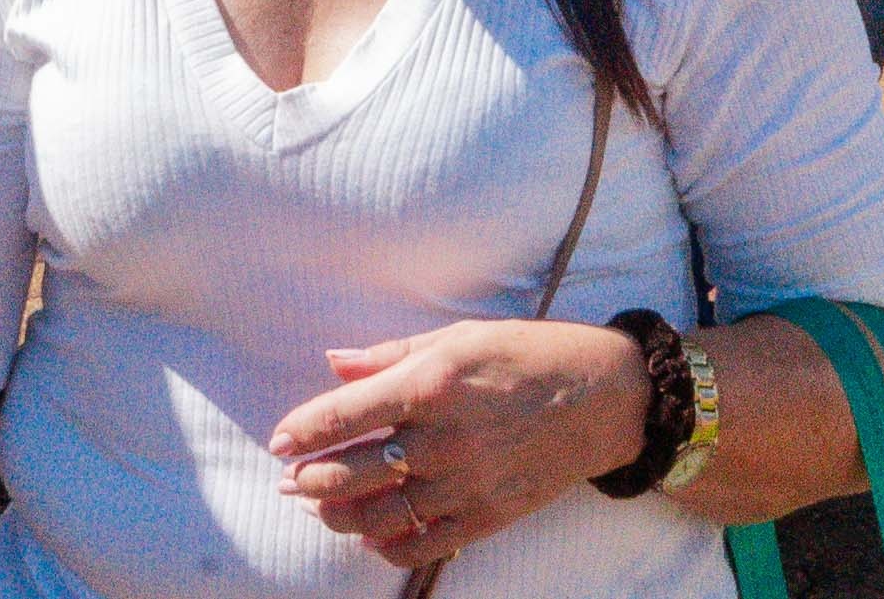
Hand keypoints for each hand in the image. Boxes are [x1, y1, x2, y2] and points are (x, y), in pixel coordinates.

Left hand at [270, 319, 648, 566]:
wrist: (604, 398)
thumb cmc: (528, 355)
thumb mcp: (459, 337)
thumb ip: (391, 354)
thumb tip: (333, 362)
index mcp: (432, 383)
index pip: (346, 414)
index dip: (303, 432)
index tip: (279, 442)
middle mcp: (445, 437)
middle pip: (354, 472)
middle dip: (309, 481)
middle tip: (290, 482)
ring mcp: (468, 482)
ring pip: (382, 516)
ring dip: (341, 517)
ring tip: (323, 509)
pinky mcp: (491, 514)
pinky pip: (427, 544)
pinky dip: (390, 547)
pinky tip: (372, 538)